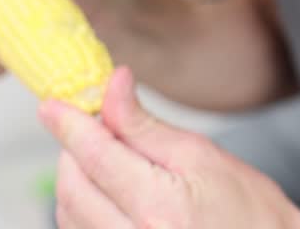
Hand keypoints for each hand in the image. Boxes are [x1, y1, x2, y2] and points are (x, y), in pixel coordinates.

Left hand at [41, 65, 299, 228]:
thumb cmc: (248, 210)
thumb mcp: (200, 155)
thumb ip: (145, 125)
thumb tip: (112, 85)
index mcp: (158, 207)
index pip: (95, 156)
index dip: (69, 124)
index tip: (52, 105)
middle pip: (73, 187)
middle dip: (75, 152)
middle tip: (94, 130)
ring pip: (69, 215)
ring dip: (78, 181)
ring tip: (108, 163)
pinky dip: (83, 210)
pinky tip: (107, 195)